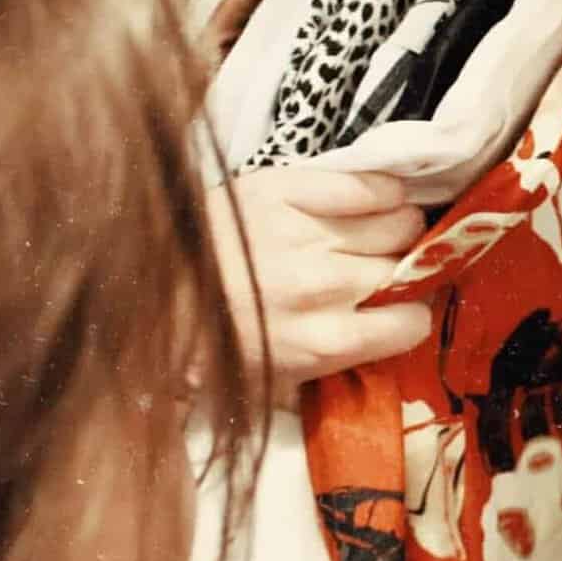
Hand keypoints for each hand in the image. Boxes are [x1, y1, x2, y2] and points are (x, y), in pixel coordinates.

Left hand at [208, 168, 431, 394]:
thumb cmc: (215, 338)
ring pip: (401, 221)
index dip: (408, 315)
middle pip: (409, 267)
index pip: (413, 324)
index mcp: (326, 341)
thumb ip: (338, 362)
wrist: (148, 286)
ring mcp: (309, 233)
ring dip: (396, 228)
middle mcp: (326, 286)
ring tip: (374, 232)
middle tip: (379, 268)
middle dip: (402, 268)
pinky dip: (382, 191)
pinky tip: (371, 200)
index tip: (396, 309)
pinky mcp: (291, 188)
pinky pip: (371, 184)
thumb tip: (391, 341)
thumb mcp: (278, 376)